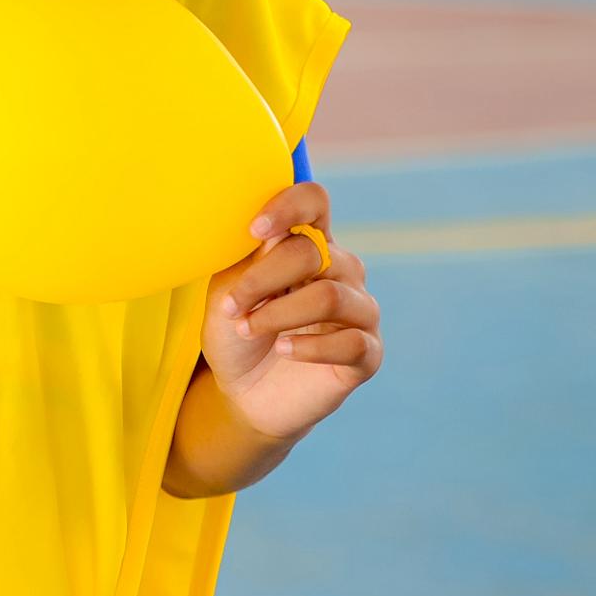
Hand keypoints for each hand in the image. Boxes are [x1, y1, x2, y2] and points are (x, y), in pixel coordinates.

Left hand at [198, 181, 382, 442]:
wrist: (243, 392)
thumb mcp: (228, 294)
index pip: (314, 203)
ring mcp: (360, 312)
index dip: (288, 207)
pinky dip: (309, 345)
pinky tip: (284, 350)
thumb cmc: (237, 331)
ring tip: (248, 329)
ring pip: (330, 296)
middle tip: (233, 307)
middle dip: (263, 279)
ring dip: (280, 314)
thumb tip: (273, 238)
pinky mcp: (367, 353)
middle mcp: (341, 271)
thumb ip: (251, 263)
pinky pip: (350, 341)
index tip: (255, 230)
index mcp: (307, 246)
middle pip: (314, 252)